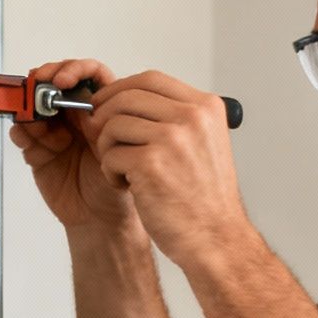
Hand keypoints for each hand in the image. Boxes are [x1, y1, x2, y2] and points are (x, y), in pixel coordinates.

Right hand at [9, 58, 136, 230]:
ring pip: (35, 107)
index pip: (88, 75)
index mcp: (100, 109)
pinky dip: (21, 132)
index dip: (74, 70)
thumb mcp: (118, 149)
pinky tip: (27, 137)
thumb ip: (102, 126)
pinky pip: (22, 134)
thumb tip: (84, 104)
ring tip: (36, 124)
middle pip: (54, 85)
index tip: (63, 80)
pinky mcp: (37, 151)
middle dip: (43, 83)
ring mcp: (55, 132)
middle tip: (39, 90)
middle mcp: (76, 117)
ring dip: (31, 110)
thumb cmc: (117, 186)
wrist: (101, 219)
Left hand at [85, 69, 250, 270]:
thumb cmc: (205, 198)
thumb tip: (126, 101)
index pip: (151, 79)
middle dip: (104, 116)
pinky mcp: (151, 164)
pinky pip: (109, 155)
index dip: (120, 90)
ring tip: (123, 170)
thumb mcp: (203, 143)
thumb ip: (174, 117)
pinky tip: (126, 186)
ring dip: (108, 149)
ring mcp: (172, 139)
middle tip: (101, 137)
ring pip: (112, 125)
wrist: (216, 238)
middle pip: (127, 97)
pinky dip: (110, 172)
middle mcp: (192, 118)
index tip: (106, 104)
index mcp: (206, 108)